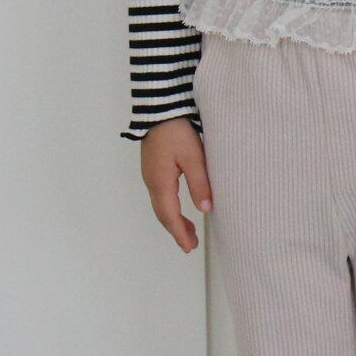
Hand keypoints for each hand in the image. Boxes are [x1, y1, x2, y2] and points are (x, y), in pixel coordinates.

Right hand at [139, 117, 212, 253]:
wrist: (160, 108)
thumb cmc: (176, 130)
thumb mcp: (193, 156)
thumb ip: (199, 183)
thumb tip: (205, 209)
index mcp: (160, 182)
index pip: (170, 216)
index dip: (180, 234)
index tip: (189, 247)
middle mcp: (151, 181)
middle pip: (162, 213)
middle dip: (176, 230)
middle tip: (190, 244)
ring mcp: (150, 174)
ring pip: (160, 204)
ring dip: (172, 219)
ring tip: (187, 229)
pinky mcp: (152, 166)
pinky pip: (159, 194)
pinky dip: (169, 207)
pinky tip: (178, 205)